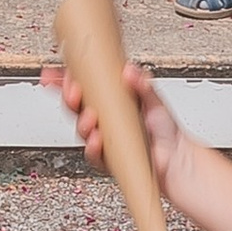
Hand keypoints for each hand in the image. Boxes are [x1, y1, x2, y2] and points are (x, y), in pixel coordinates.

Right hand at [45, 48, 191, 197]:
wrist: (177, 160)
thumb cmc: (167, 132)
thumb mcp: (155, 100)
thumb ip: (142, 84)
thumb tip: (130, 70)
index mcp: (111, 100)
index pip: (83, 86)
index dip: (64, 79)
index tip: (54, 73)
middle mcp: (104, 118)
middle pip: (75, 105)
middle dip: (68, 96)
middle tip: (72, 91)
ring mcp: (104, 137)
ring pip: (81, 128)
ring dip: (82, 122)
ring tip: (90, 117)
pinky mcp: (107, 157)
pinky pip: (92, 153)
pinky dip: (93, 146)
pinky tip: (97, 140)